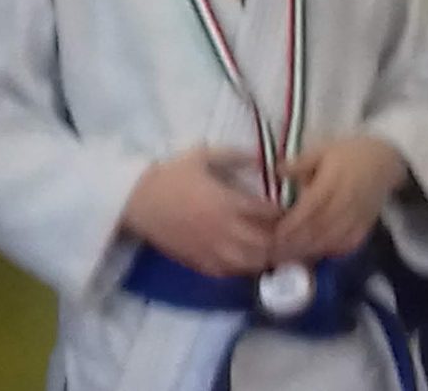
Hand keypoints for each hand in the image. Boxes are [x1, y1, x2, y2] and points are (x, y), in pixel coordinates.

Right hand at [123, 147, 280, 276]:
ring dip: (264, 257)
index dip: (284, 213)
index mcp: (229, 202)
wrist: (137, 200)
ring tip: (271, 249)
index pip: (270, 214)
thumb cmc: (171, 175)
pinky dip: (242, 268)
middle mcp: (225, 230)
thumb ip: (235, 155)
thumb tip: (263, 158)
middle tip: (287, 234)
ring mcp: (212, 249)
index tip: (290, 208)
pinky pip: (229, 273)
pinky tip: (246, 260)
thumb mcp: (203, 155)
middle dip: (280, 240)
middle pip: (266, 244)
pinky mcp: (199, 262)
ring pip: (251, 263)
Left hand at [273, 137, 407, 263]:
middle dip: (296, 242)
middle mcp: (345, 203)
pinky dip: (330, 251)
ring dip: (310, 250)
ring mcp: (357, 217)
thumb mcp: (323, 150)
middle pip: (318, 229)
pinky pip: (347, 244)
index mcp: (332, 182)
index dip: (291, 224)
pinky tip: (316, 253)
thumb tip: (276, 171)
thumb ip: (300, 163)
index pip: (309, 209)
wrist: (386, 160)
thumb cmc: (350, 153)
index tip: (273, 233)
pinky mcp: (365, 226)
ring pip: (331, 240)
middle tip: (276, 250)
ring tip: (291, 254)